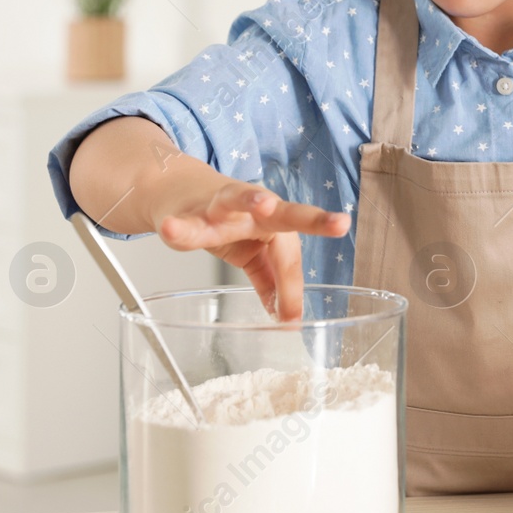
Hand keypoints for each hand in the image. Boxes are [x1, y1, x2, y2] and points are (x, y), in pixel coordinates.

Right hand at [155, 180, 349, 320]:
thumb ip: (270, 280)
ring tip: (264, 204)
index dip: (291, 290)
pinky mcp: (190, 209)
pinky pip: (186, 222)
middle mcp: (256, 210)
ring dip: (252, 202)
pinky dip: (180, 228)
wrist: (181, 192)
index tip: (291, 320)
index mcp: (276, 225)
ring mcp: (224, 204)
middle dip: (315, 220)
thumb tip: (285, 316)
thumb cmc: (226, 221)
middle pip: (287, 215)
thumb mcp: (253, 254)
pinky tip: (172, 229)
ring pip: (239, 201)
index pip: (288, 260)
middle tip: (340, 224)